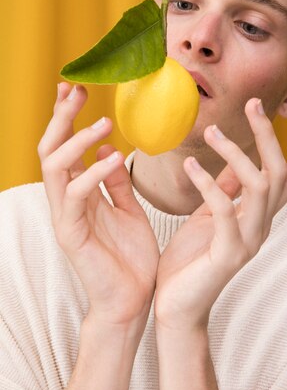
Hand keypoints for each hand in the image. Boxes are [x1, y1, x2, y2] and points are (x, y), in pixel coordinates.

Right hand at [38, 83, 159, 334]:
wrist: (132, 301)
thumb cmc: (130, 257)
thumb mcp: (128, 210)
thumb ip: (116, 183)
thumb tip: (108, 150)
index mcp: (79, 193)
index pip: (66, 147)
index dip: (68, 117)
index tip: (80, 89)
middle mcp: (66, 201)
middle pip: (50, 149)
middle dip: (62, 117)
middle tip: (78, 89)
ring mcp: (65, 217)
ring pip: (54, 167)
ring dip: (77, 139)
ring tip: (103, 121)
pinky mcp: (71, 234)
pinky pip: (75, 195)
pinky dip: (92, 173)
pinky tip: (112, 158)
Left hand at [154, 97, 286, 331]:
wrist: (175, 307)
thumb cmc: (190, 261)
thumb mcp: (209, 218)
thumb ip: (226, 193)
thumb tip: (235, 165)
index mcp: (258, 218)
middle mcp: (261, 228)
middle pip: (277, 174)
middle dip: (268, 137)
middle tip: (253, 104)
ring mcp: (248, 241)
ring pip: (257, 186)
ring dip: (236, 153)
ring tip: (212, 131)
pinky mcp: (228, 253)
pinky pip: (224, 209)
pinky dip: (208, 183)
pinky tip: (191, 166)